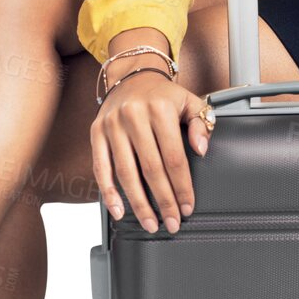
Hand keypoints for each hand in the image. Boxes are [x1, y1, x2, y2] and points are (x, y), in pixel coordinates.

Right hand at [91, 66, 215, 232]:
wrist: (132, 75)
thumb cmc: (163, 96)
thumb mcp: (190, 102)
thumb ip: (201, 124)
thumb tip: (201, 150)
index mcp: (160, 110)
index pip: (174, 157)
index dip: (182, 186)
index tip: (187, 206)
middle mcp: (134, 117)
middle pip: (151, 169)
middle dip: (163, 201)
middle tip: (171, 223)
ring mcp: (112, 126)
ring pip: (126, 173)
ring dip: (138, 203)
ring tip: (150, 223)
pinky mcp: (97, 133)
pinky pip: (101, 168)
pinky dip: (108, 192)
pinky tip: (119, 210)